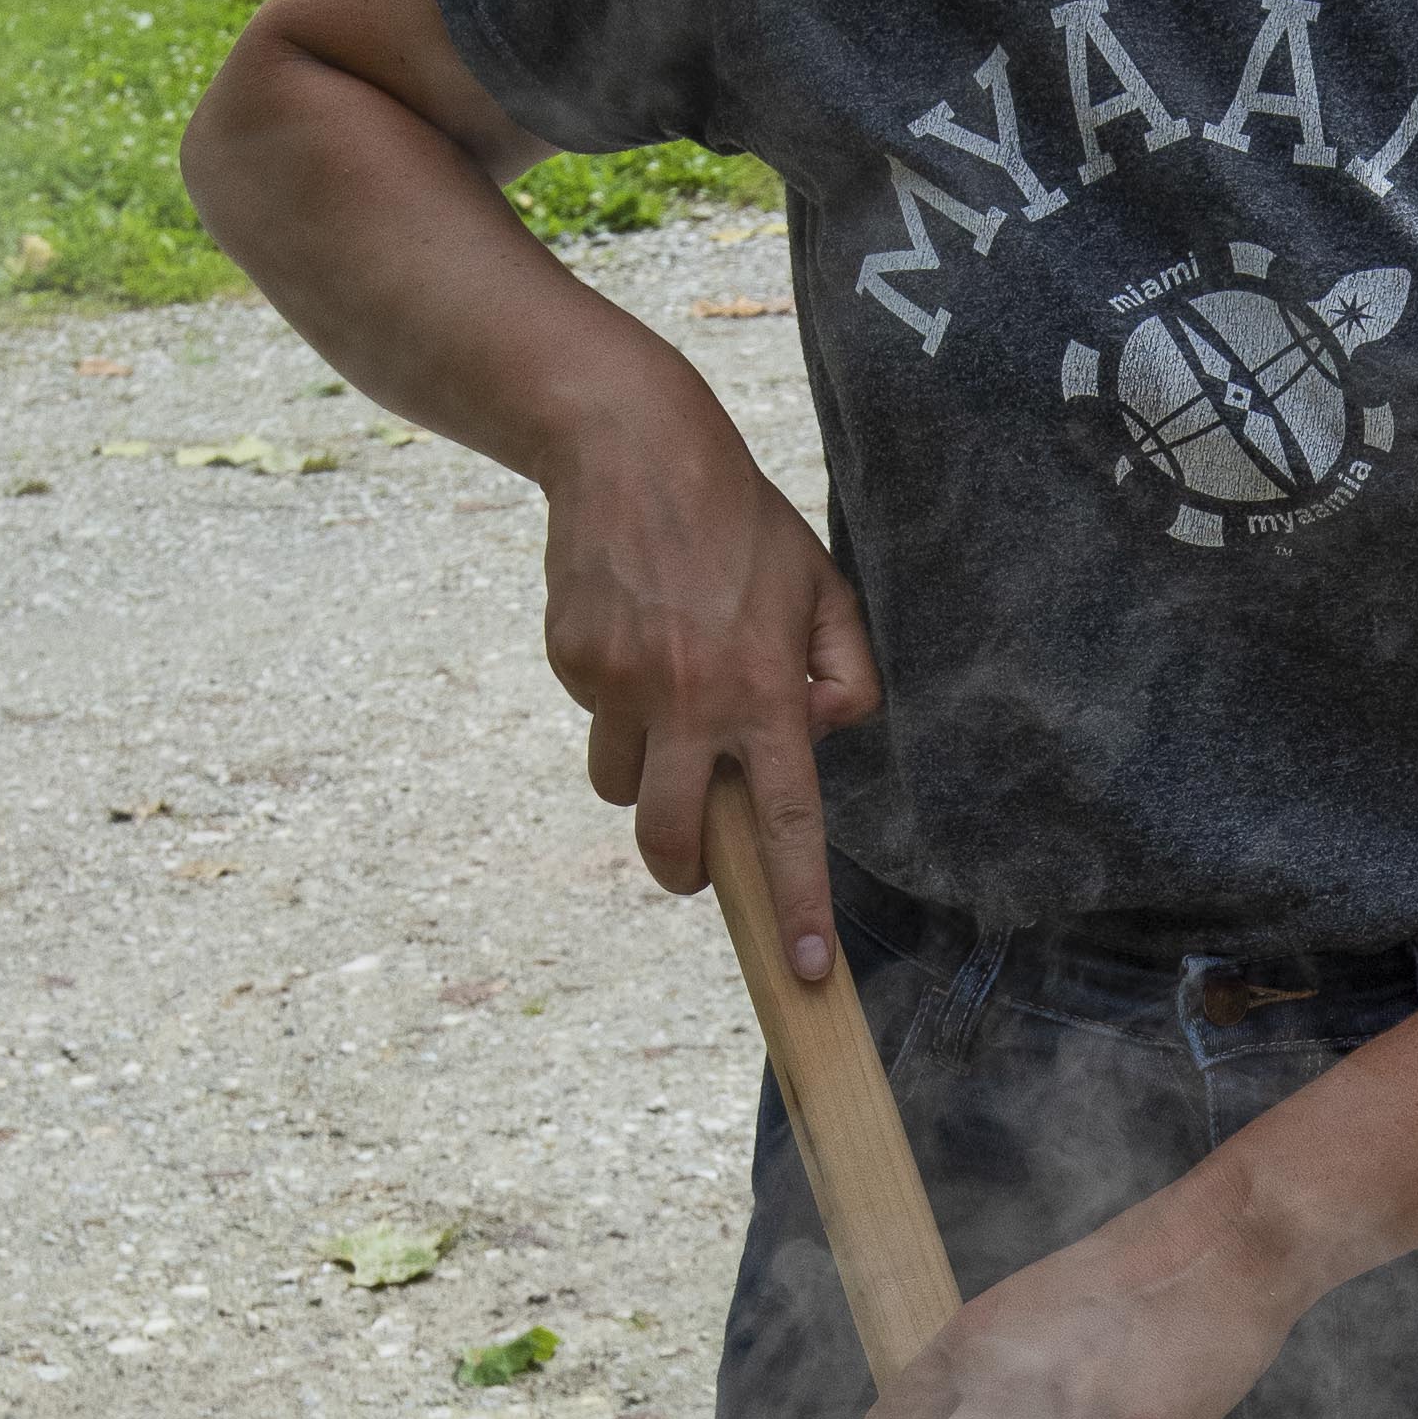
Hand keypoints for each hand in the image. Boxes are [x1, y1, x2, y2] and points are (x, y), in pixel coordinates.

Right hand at [537, 332, 878, 967]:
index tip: (805, 972)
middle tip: (697, 864)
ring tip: (666, 692)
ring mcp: (619, 685)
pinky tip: (632, 632)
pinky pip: (593, 716)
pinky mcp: (571, 660)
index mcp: (764, 693)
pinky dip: (613, 698)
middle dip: (683, 870)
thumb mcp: (822, 587)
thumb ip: (846, 671)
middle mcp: (690, 701)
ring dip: (644, 769)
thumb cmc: (739, 524)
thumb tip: (822, 737)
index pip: (789, 824)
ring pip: (620, 783)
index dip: (796, 905)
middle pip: (672, 841)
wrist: (629, 447)